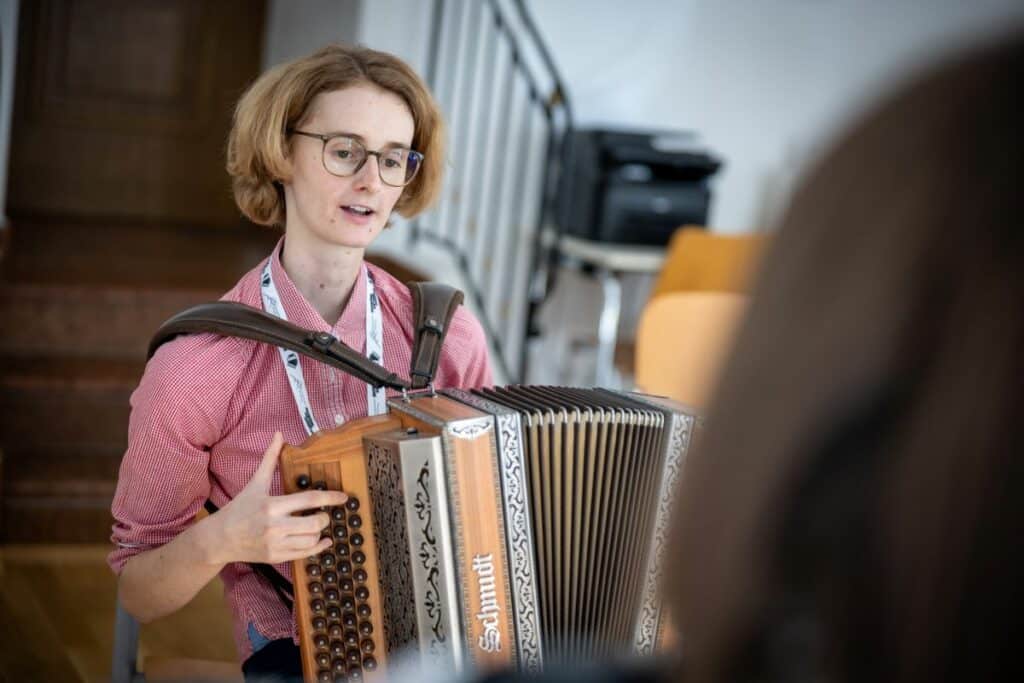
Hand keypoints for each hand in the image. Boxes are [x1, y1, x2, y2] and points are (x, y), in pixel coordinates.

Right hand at [207, 432, 347, 564]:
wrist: (220, 538)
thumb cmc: (240, 508)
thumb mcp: (255, 483)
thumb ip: (269, 459)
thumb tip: (279, 434)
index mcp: (272, 505)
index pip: (309, 500)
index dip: (330, 498)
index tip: (344, 497)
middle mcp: (274, 526)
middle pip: (314, 523)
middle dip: (325, 518)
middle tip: (325, 514)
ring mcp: (275, 544)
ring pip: (311, 540)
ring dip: (320, 532)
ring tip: (317, 525)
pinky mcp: (276, 557)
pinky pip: (305, 554)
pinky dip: (318, 548)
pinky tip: (324, 541)